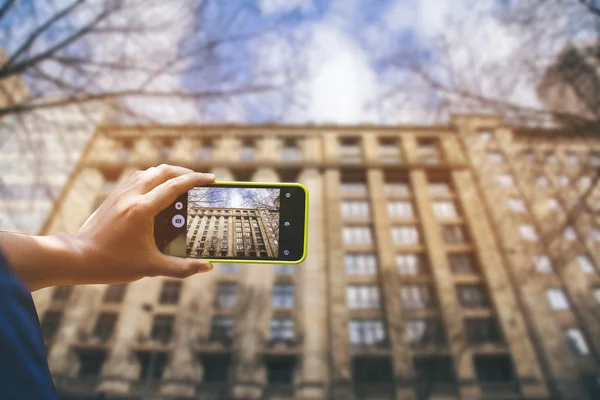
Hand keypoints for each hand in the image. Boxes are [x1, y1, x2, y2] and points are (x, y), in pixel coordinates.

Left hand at [73, 165, 214, 283]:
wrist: (77, 258)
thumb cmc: (113, 263)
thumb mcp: (151, 268)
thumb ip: (182, 268)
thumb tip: (207, 268)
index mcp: (142, 209)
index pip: (174, 186)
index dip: (195, 180)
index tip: (211, 179)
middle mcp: (131, 196)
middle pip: (163, 171)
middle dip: (184, 172)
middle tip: (198, 181)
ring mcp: (120, 194)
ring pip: (149, 172)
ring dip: (167, 173)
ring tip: (181, 184)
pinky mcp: (113, 197)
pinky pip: (137, 178)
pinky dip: (153, 178)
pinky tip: (158, 191)